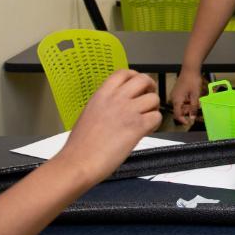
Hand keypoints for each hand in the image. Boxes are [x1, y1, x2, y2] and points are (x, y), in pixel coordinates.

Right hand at [56, 70, 160, 184]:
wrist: (78, 161)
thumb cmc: (80, 145)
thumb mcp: (88, 114)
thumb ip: (104, 106)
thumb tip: (115, 107)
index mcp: (101, 95)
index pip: (123, 73)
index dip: (134, 77)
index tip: (137, 86)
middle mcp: (116, 99)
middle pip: (143, 80)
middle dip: (150, 88)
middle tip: (148, 99)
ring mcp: (128, 111)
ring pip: (154, 98)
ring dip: (153, 108)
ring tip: (147, 118)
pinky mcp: (137, 126)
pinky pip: (157, 117)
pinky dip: (155, 124)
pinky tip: (147, 130)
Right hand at [170, 69, 204, 124]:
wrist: (190, 68)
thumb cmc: (193, 81)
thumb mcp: (195, 95)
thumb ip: (194, 108)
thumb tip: (192, 118)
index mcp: (176, 100)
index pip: (177, 115)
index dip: (183, 120)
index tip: (189, 123)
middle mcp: (173, 98)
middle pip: (179, 110)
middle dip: (188, 113)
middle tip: (197, 112)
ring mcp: (175, 94)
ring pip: (181, 105)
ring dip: (189, 107)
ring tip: (197, 105)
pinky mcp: (177, 91)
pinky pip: (181, 100)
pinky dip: (187, 102)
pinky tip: (194, 99)